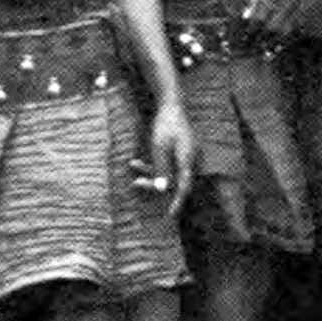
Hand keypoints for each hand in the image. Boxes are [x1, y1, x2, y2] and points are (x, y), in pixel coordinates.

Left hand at [135, 98, 197, 217]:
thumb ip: (162, 168)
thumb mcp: (159, 147)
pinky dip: (151, 166)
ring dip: (149, 173)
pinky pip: (165, 166)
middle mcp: (189, 161)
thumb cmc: (165, 125)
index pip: (184, 186)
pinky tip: (134, 164)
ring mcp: (184, 158)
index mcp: (188, 160)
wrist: (171, 106)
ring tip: (132, 166)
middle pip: (174, 181)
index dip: (177, 201)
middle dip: (154, 184)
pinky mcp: (177, 155)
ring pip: (167, 174)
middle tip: (135, 184)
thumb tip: (162, 189)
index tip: (170, 214)